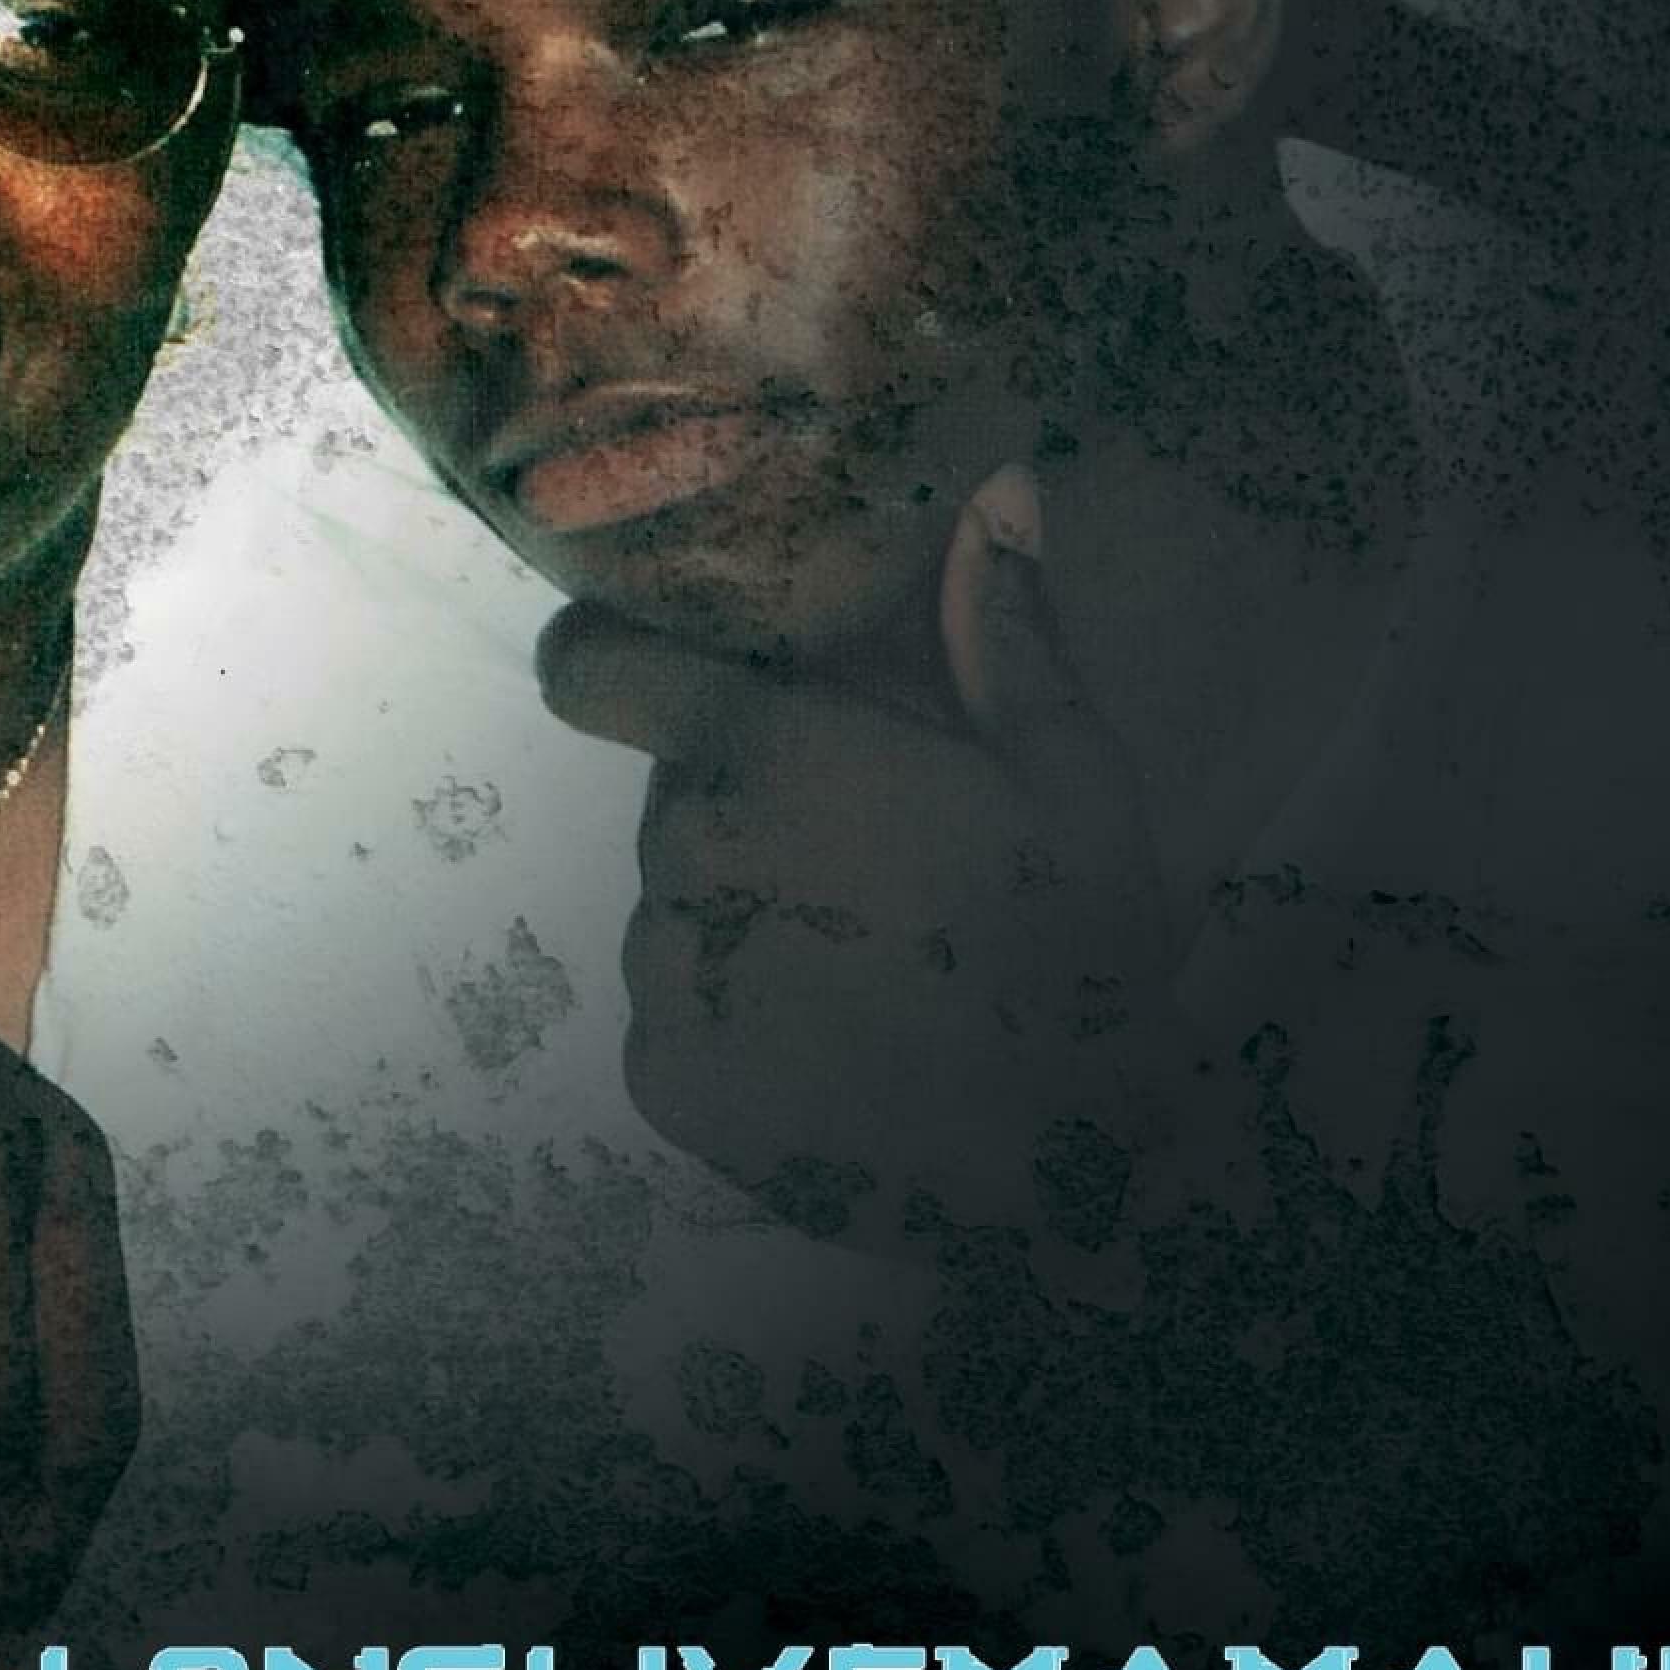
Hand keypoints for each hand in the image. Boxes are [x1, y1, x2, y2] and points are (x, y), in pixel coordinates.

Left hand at [538, 468, 1167, 1238]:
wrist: (1065, 1183)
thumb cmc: (1080, 959)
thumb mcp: (1075, 782)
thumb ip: (1008, 635)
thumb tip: (1000, 486)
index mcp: (765, 756)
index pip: (589, 668)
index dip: (606, 657)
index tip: (648, 671)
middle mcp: (682, 855)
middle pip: (675, 795)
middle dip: (752, 807)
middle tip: (872, 857)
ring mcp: (664, 976)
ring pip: (678, 907)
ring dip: (748, 916)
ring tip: (874, 965)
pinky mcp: (663, 1080)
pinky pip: (679, 1014)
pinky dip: (739, 1019)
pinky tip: (844, 1042)